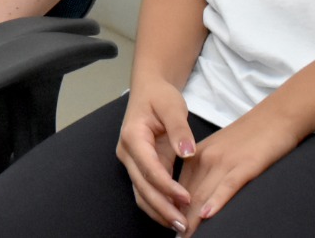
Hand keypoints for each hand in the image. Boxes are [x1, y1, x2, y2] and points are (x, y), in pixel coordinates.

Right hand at [115, 77, 195, 233]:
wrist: (149, 90)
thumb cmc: (159, 96)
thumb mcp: (172, 105)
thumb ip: (179, 128)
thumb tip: (187, 152)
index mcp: (133, 136)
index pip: (149, 168)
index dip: (166, 186)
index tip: (186, 198)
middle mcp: (127, 152)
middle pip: (142, 186)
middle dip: (162, 208)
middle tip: (183, 223)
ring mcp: (132, 161)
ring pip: (141, 193)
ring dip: (159, 211)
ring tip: (180, 224)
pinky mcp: (140, 166)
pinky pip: (147, 190)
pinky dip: (159, 204)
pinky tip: (175, 213)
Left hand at [176, 105, 302, 233]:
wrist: (276, 116)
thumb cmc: (250, 137)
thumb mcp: (219, 151)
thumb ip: (205, 172)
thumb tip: (196, 202)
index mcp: (196, 156)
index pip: (179, 190)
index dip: (174, 211)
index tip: (171, 227)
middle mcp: (206, 159)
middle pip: (188, 196)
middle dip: (181, 220)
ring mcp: (225, 162)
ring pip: (204, 195)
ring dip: (193, 219)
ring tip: (186, 237)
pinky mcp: (245, 165)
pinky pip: (228, 186)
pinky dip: (217, 201)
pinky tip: (208, 214)